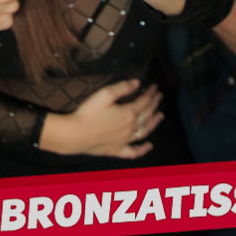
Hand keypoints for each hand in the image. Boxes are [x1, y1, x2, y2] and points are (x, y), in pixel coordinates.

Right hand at [39, 79, 163, 158]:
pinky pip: (134, 152)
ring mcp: (125, 141)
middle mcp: (130, 127)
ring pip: (145, 131)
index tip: (156, 87)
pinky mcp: (117, 151)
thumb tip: (138, 83)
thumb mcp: (104, 95)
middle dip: (155, 104)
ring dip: (154, 123)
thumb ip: (122, 88)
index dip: (151, 93)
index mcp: (128, 113)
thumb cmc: (88, 112)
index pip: (145, 101)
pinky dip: (143, 149)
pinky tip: (149, 146)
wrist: (75, 135)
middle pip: (147, 115)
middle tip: (159, 96)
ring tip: (161, 116)